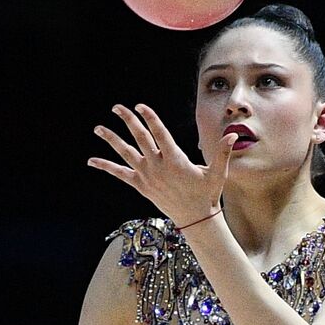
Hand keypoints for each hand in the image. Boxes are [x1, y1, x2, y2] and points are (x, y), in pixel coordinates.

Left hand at [87, 103, 236, 225]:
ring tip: (98, 128)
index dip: (149, 118)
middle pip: (140, 138)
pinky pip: (120, 174)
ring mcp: (147, 176)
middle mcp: (158, 166)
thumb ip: (222, 153)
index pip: (159, 133)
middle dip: (128, 120)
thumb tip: (233, 136)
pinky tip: (91, 161)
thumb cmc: (207, 194)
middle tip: (117, 107)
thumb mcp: (217, 173)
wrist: (195, 218)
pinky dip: (106, 167)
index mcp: (175, 159)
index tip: (140, 106)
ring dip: (111, 139)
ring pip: (125, 153)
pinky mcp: (141, 186)